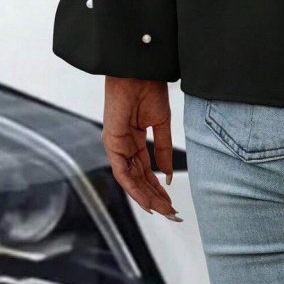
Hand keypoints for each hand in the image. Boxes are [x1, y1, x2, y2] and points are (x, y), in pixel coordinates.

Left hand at [102, 76, 180, 219]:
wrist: (140, 70)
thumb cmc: (149, 88)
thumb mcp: (161, 123)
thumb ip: (163, 149)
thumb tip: (169, 174)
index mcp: (133, 140)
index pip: (145, 171)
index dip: (158, 188)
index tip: (171, 202)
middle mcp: (123, 146)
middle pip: (139, 179)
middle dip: (155, 197)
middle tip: (171, 213)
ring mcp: (116, 145)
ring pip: (131, 180)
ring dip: (147, 197)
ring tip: (164, 211)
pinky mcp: (112, 142)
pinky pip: (122, 172)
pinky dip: (134, 187)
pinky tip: (147, 199)